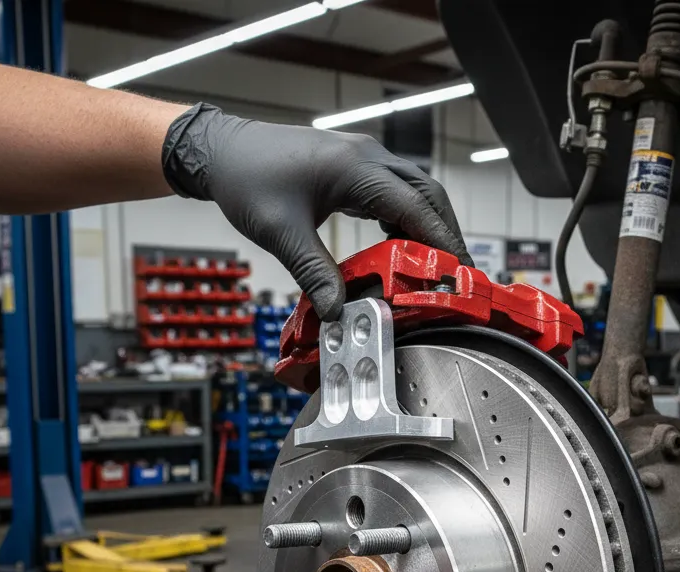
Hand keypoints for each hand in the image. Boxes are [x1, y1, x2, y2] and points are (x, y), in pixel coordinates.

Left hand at [162, 103, 470, 319]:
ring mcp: (362, 158)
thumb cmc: (248, 181)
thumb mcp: (281, 233)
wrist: (221, 151)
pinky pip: (394, 190)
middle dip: (445, 232)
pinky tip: (400, 245)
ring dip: (428, 224)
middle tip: (456, 271)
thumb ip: (314, 273)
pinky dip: (405, 218)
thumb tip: (338, 311)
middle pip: (426, 193)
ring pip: (414, 189)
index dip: (441, 239)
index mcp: (355, 169)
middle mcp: (366, 157)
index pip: (415, 206)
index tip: (458, 269)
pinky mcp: (353, 166)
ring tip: (434, 264)